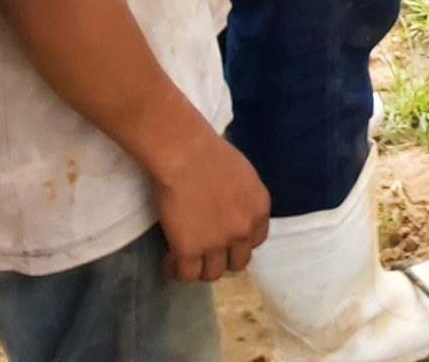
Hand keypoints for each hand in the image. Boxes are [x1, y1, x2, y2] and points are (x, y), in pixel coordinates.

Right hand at [151, 129, 268, 281]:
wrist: (185, 155)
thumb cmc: (210, 154)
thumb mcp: (243, 176)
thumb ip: (243, 199)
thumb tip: (231, 208)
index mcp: (259, 209)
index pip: (255, 240)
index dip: (239, 242)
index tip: (225, 239)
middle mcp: (244, 231)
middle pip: (238, 262)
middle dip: (223, 259)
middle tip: (205, 251)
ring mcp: (218, 244)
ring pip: (212, 274)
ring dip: (200, 268)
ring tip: (184, 259)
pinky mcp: (190, 251)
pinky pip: (186, 274)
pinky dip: (176, 271)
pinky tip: (169, 261)